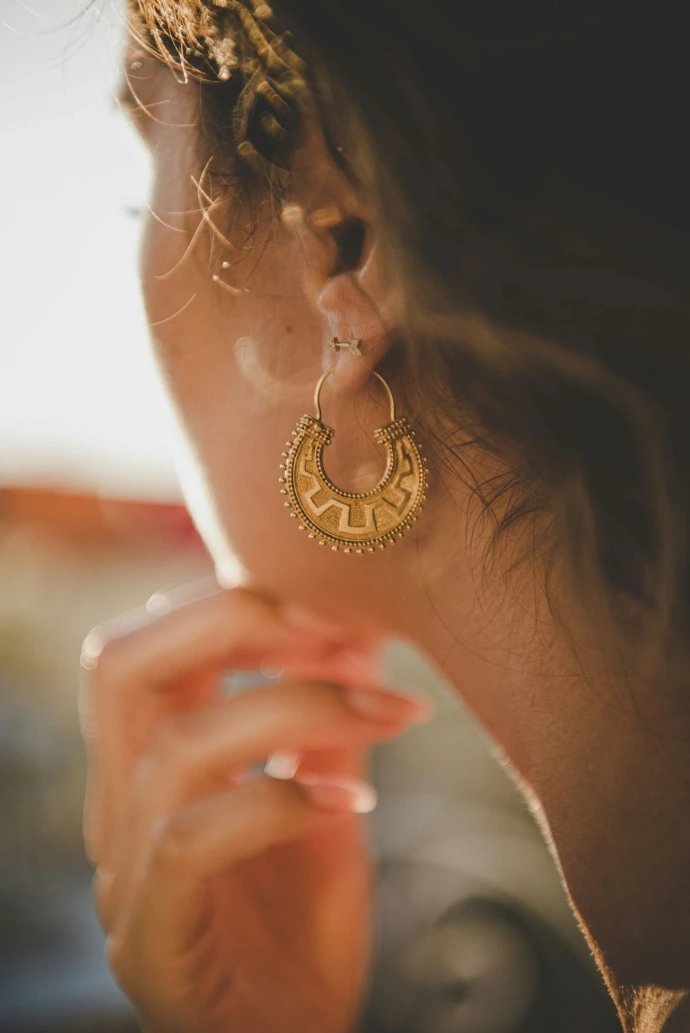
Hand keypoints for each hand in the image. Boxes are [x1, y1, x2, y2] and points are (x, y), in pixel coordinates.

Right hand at [80, 584, 428, 1032]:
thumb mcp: (325, 801)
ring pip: (173, 747)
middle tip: (337, 624)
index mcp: (144, 766)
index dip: (229, 603)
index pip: (144, 646)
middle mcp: (116, 811)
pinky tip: (355, 799)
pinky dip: (279, 800)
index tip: (333, 601)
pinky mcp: (150, 946)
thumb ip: (326, 723)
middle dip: (232, 621)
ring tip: (392, 710)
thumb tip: (358, 628)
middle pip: (120, 667)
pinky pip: (192, 842)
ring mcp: (123, 880)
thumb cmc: (303, 930)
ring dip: (296, 705)